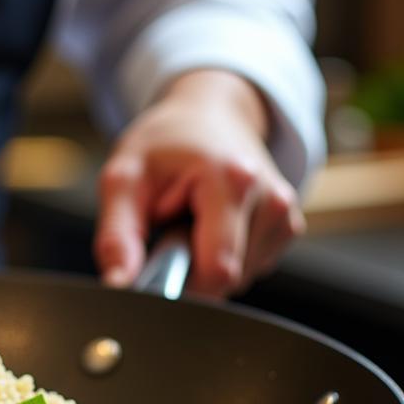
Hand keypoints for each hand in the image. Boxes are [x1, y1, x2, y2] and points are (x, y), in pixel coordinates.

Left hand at [94, 70, 304, 297]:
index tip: (155, 273)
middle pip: (226, 278)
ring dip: (203, 264)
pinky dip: (220, 258)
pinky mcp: (286, 228)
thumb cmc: (164, 144)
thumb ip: (117, 237)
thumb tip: (118, 286)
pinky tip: (211, 227)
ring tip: (190, 223)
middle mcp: (270, 198)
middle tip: (168, 231)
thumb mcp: (123, 180)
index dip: (181, 289)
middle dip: (188, 271)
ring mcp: (283, 214)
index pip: (217, 270)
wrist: (208, 114)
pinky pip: (247, 270)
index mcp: (233, 181)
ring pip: (236, 279)